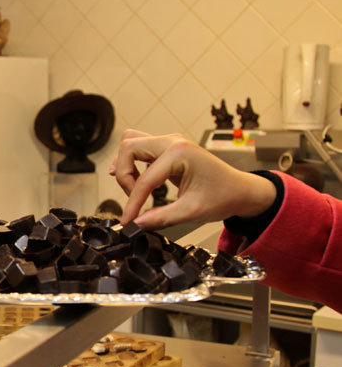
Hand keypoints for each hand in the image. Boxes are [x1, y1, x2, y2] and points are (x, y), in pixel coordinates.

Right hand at [109, 130, 275, 229]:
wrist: (241, 190)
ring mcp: (170, 141)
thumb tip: (135, 225)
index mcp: (180, 153)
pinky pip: (139, 147)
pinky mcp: (168, 147)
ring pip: (130, 143)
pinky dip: (131, 162)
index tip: (128, 221)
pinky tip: (135, 178)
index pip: (144, 178)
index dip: (133, 202)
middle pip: (129, 148)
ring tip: (133, 188)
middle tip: (133, 198)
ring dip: (126, 165)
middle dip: (125, 175)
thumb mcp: (192, 211)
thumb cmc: (223, 196)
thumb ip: (161, 218)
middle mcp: (173, 141)